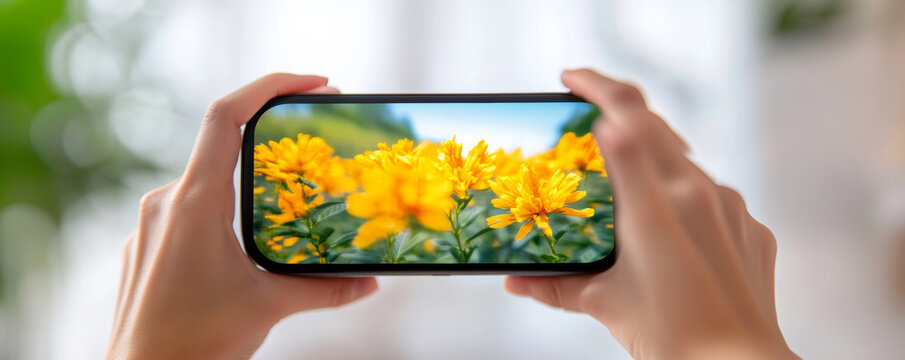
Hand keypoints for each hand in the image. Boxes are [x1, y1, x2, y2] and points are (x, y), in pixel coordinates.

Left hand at [106, 74, 378, 358]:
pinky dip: (223, 213)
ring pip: (206, 182)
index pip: (227, 115)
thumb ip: (324, 288)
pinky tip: (243, 246)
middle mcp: (166, 202)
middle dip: (270, 140)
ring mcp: (151, 223)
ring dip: (247, 183)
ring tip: (284, 205)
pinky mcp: (146, 246)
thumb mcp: (269, 307)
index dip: (270, 86)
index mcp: (195, 202)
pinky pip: (188, 211)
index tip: (314, 85)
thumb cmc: (195, 343)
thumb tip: (369, 283)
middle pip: (222, 145)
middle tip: (313, 142)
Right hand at [505, 69, 796, 358]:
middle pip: (655, 125)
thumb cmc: (673, 338)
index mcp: (656, 203)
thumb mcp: (604, 304)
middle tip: (588, 122)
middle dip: (618, 115)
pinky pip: (711, 196)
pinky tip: (670, 229)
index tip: (571, 78)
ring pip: (684, 161)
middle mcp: (699, 193)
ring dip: (652, 158)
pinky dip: (684, 198)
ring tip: (625, 185)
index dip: (595, 86)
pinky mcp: (749, 227)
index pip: (624, 117)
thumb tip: (515, 280)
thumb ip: (555, 285)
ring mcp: (730, 208)